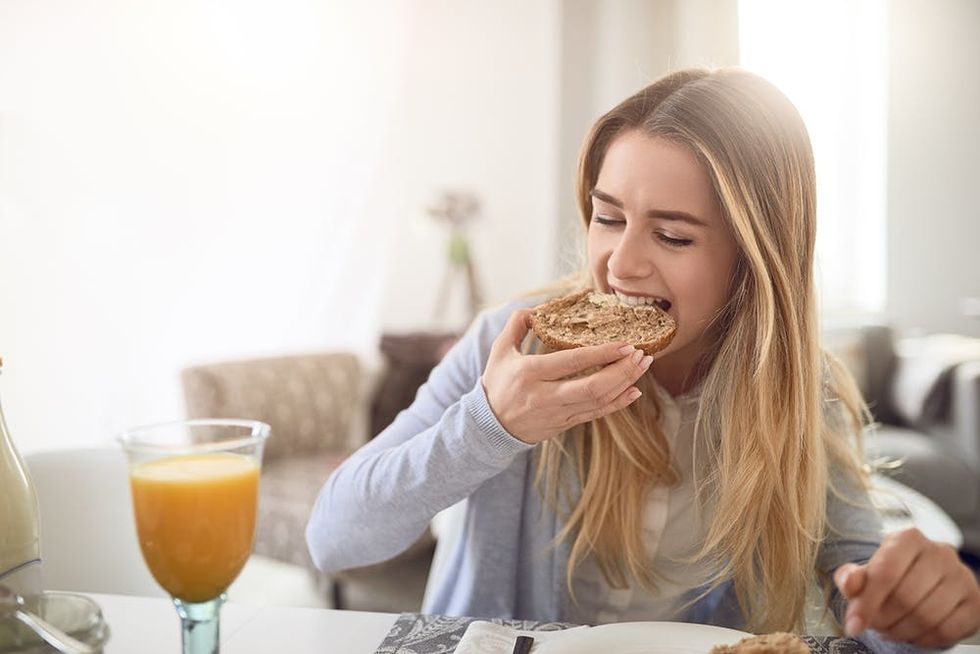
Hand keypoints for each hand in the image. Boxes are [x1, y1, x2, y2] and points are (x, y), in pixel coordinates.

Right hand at [481, 308, 651, 443]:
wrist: (490, 425)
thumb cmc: (497, 383)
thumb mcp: (500, 350)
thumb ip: (516, 325)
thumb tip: (536, 308)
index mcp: (530, 373)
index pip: (572, 362)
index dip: (601, 353)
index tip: (625, 344)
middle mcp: (545, 396)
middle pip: (592, 387)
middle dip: (621, 371)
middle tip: (641, 355)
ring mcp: (557, 413)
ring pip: (598, 401)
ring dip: (624, 383)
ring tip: (642, 367)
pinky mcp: (563, 425)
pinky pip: (595, 415)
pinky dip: (617, 404)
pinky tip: (633, 391)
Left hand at [834, 528, 979, 647]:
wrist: (920, 579)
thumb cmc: (889, 575)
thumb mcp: (864, 573)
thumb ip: (851, 577)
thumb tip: (849, 583)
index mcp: (908, 538)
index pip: (886, 573)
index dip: (867, 603)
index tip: (853, 625)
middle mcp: (940, 552)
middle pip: (906, 597)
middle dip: (883, 619)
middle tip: (874, 624)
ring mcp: (962, 576)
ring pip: (927, 617)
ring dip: (901, 631)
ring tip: (889, 629)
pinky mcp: (975, 601)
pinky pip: (947, 630)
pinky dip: (924, 639)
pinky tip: (912, 633)